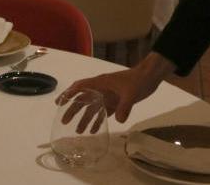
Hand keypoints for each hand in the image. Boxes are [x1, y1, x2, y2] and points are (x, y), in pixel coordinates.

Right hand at [56, 52, 175, 123]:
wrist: (150, 76)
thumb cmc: (138, 80)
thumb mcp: (131, 93)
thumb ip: (124, 106)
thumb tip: (119, 120)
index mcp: (100, 83)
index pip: (80, 87)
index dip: (68, 94)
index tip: (59, 103)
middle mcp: (101, 90)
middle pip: (83, 100)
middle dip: (73, 110)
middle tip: (64, 122)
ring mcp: (108, 96)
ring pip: (93, 108)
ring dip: (85, 119)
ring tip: (78, 132)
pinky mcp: (116, 102)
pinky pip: (103, 112)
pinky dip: (98, 121)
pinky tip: (94, 130)